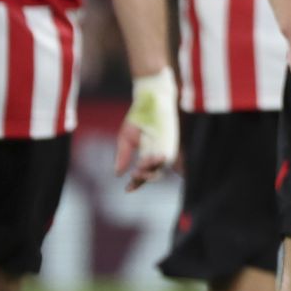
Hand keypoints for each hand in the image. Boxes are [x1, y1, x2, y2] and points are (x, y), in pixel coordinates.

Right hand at [115, 69, 177, 191]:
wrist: (150, 99)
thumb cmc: (138, 118)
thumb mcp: (125, 137)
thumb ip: (123, 155)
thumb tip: (118, 174)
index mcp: (145, 154)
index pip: (142, 174)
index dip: (136, 183)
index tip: (127, 190)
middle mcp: (156, 153)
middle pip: (153, 173)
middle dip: (144, 176)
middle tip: (135, 171)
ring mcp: (165, 147)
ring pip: (161, 166)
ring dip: (152, 169)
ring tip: (141, 163)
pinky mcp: (172, 140)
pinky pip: (170, 154)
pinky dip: (162, 160)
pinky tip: (156, 158)